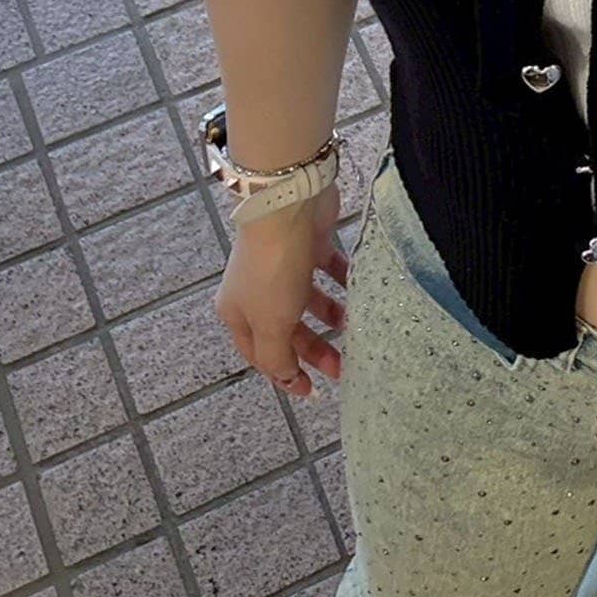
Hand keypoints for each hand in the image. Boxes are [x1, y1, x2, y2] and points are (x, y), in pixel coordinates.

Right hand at [213, 181, 347, 397]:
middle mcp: (257, 289)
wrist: (289, 205)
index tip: (313, 392)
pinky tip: (359, 289)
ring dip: (331, 315)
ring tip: (354, 325)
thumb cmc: (273, 269)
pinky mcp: (309, 242)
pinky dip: (342, 281)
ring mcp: (283, 264)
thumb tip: (285, 378)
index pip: (261, 354)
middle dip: (315, 350)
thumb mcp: (270, 324)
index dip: (285, 375)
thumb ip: (276, 357)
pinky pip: (328, 269)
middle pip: (288, 329)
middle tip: (344, 368)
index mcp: (238, 312)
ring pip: (309, 299)